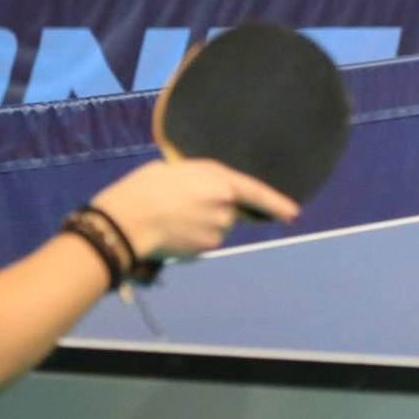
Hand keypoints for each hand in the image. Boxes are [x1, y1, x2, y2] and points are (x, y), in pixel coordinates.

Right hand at [93, 159, 298, 260]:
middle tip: (181, 205)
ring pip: (217, 228)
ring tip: (171, 217)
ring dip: (202, 224)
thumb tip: (202, 189)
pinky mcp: (206, 248)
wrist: (125, 222)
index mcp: (220, 180)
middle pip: (231, 211)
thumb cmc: (143, 189)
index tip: (293, 214)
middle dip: (213, 210)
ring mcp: (218, 229)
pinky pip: (204, 242)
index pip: (257, 193)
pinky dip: (192, 238)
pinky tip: (171, 232)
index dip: (277, 203)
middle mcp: (226, 206)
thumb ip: (200, 179)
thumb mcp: (175, 169)